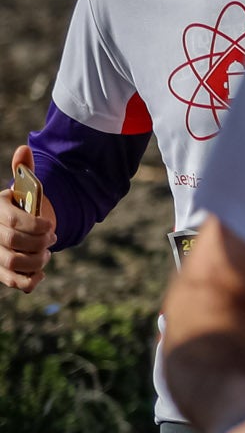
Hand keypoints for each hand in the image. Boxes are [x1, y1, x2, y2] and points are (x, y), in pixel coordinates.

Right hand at [2, 147, 51, 292]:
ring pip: (16, 264)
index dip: (37, 225)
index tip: (50, 225)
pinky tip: (41, 271)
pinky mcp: (2, 273)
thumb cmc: (23, 207)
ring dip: (38, 259)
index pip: (14, 222)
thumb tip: (25, 149)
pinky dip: (32, 281)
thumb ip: (24, 171)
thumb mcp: (24, 189)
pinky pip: (16, 283)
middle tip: (51, 237)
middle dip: (40, 241)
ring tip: (46, 252)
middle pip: (16, 244)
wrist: (21, 228)